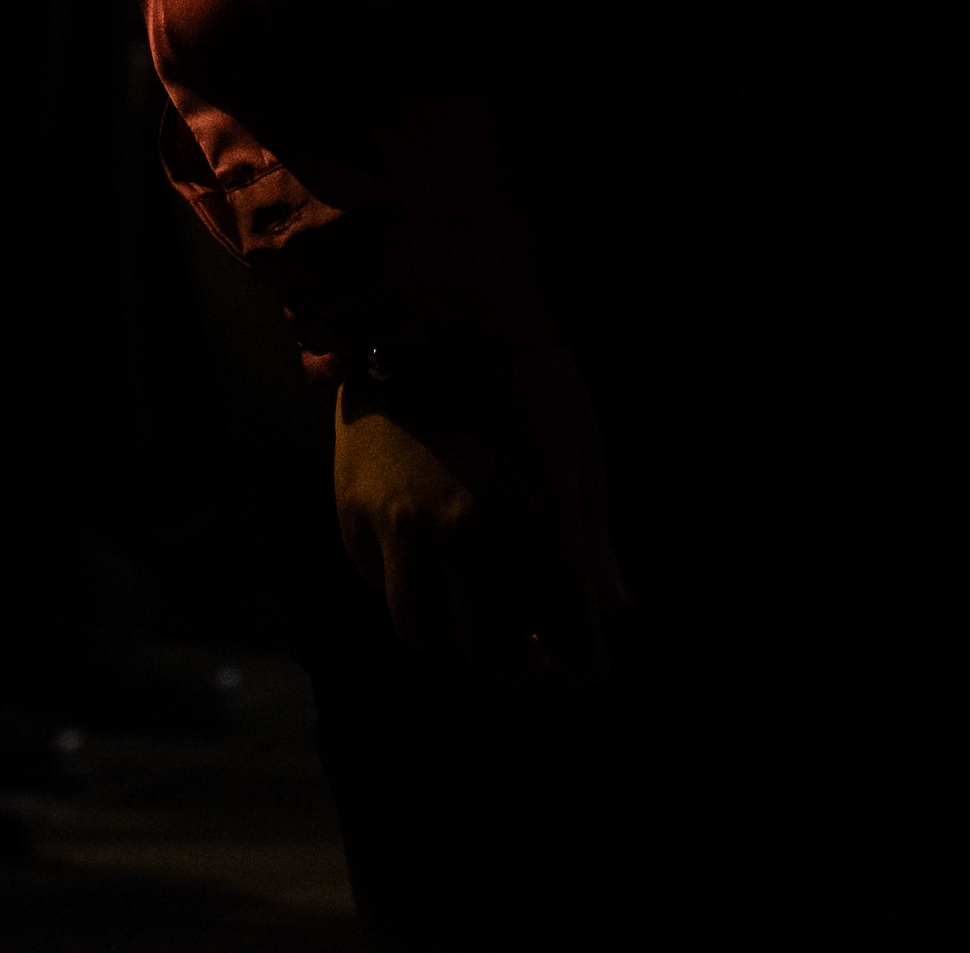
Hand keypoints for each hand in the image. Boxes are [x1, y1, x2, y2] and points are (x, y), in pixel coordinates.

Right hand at [332, 346, 623, 680]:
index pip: (567, 636)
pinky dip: (411, 588)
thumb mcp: (581, 444)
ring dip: (459, 637)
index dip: (583, 664)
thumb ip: (596, 537)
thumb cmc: (524, 371)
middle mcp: (464, 536)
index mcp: (536, 519)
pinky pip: (380, 584)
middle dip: (522, 664)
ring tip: (479, 613)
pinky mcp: (355, 514)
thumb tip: (614, 608)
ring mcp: (400, 528)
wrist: (426, 304)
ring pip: (425, 634)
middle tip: (536, 649)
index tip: (586, 665)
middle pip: (491, 652)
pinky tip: (432, 563)